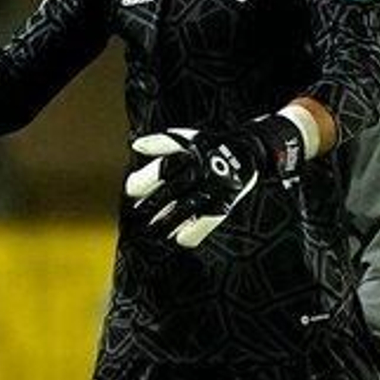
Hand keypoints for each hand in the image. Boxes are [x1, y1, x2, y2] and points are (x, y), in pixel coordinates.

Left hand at [125, 125, 273, 248]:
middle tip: (139, 214)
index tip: (132, 190)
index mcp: (189, 154)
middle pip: (170, 192)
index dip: (143, 182)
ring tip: (153, 232)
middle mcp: (201, 171)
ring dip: (168, 223)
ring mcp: (214, 188)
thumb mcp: (186, 138)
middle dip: (151, 206)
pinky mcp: (227, 201)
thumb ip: (160, 143)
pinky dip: (194, 232)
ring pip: (186, 209)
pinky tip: (180, 240)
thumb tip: (136, 145)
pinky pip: (209, 220)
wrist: (248, 149)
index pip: (160, 169)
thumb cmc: (209, 145)